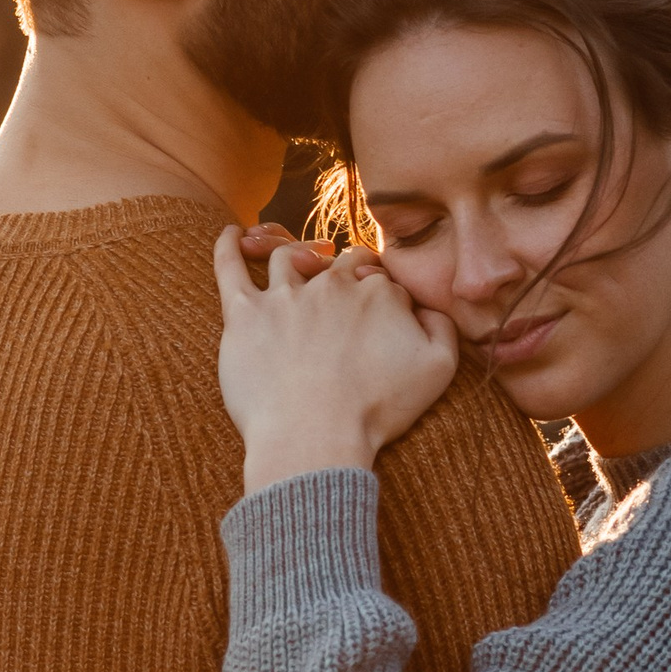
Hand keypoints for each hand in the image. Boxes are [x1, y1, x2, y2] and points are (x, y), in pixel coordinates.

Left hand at [215, 222, 459, 488]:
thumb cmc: (378, 411)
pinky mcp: (244, 313)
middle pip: (339, 263)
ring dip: (298, 254)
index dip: (383, 294)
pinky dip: (227, 245)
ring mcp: (284, 295)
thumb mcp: (439, 369)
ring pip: (289, 257)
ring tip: (303, 261)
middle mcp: (331, 284)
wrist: (315, 438)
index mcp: (378, 293)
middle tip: (347, 290)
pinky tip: (229, 234)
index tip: (380, 316)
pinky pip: (230, 266)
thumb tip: (427, 305)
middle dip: (346, 269)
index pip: (381, 277)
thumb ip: (443, 327)